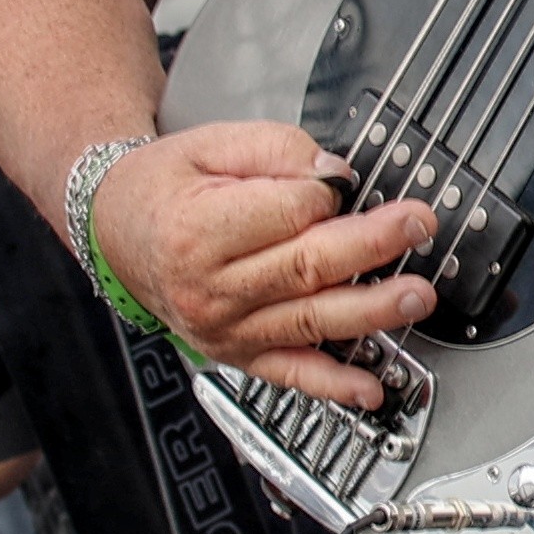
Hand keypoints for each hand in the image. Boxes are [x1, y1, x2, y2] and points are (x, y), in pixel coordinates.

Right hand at [91, 123, 439, 401]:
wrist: (116, 230)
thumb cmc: (163, 187)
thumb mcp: (210, 144)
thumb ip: (276, 151)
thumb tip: (335, 175)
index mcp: (199, 229)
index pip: (288, 213)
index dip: (328, 194)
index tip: (348, 182)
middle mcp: (211, 286)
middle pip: (307, 267)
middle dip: (372, 247)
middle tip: (417, 228)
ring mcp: (225, 327)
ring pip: (309, 321)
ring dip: (370, 312)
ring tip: (414, 297)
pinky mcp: (237, 353)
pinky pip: (290, 373)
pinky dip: (332, 385)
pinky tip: (369, 388)